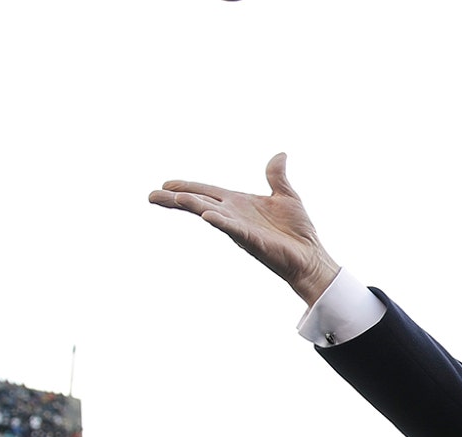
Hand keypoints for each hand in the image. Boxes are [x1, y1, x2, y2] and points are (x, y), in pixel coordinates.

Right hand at [150, 154, 342, 305]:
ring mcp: (241, 228)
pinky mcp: (253, 240)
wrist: (310, 256)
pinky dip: (222, 222)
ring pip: (212, 214)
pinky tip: (208, 217)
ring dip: (194, 207)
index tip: (165, 184)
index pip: (208, 191)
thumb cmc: (296, 231)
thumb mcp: (286, 195)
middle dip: (176, 199)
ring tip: (175, 199)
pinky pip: (234, 230)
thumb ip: (276, 176)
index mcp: (239, 203)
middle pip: (200, 203)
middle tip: (151, 196)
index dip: (188, 187)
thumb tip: (280, 155)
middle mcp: (234, 215)